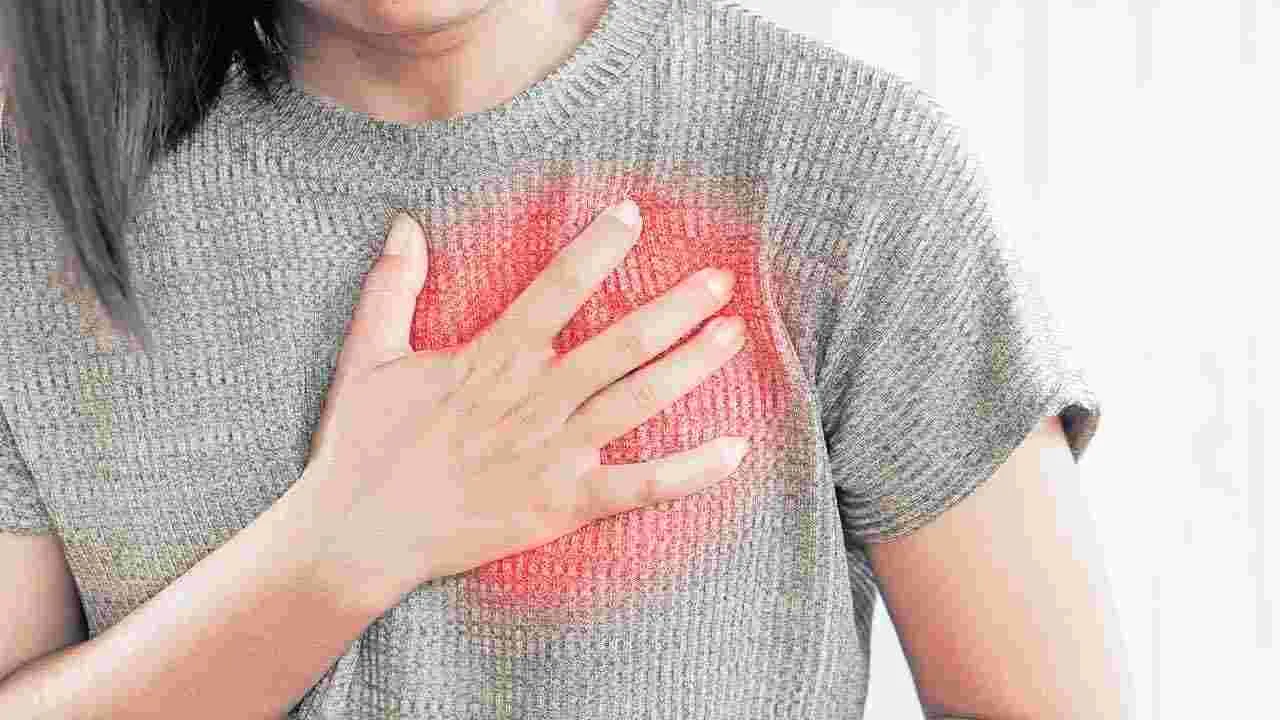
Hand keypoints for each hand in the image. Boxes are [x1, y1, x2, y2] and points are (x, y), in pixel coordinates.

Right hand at [299, 199, 748, 607]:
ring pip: (638, 402)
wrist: (357, 537)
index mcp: (490, 359)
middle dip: (674, 307)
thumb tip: (405, 222)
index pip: (556, 289)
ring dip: (691, 366)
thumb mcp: (366, 356)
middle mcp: (532, 401)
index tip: (633, 215)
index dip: (598, 248)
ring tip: (733, 334)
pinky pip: (639, 488)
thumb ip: (391, 286)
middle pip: (619, 343)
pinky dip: (690, 472)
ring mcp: (553, 455)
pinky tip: (736, 451)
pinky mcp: (562, 506)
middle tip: (719, 279)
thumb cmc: (361, 447)